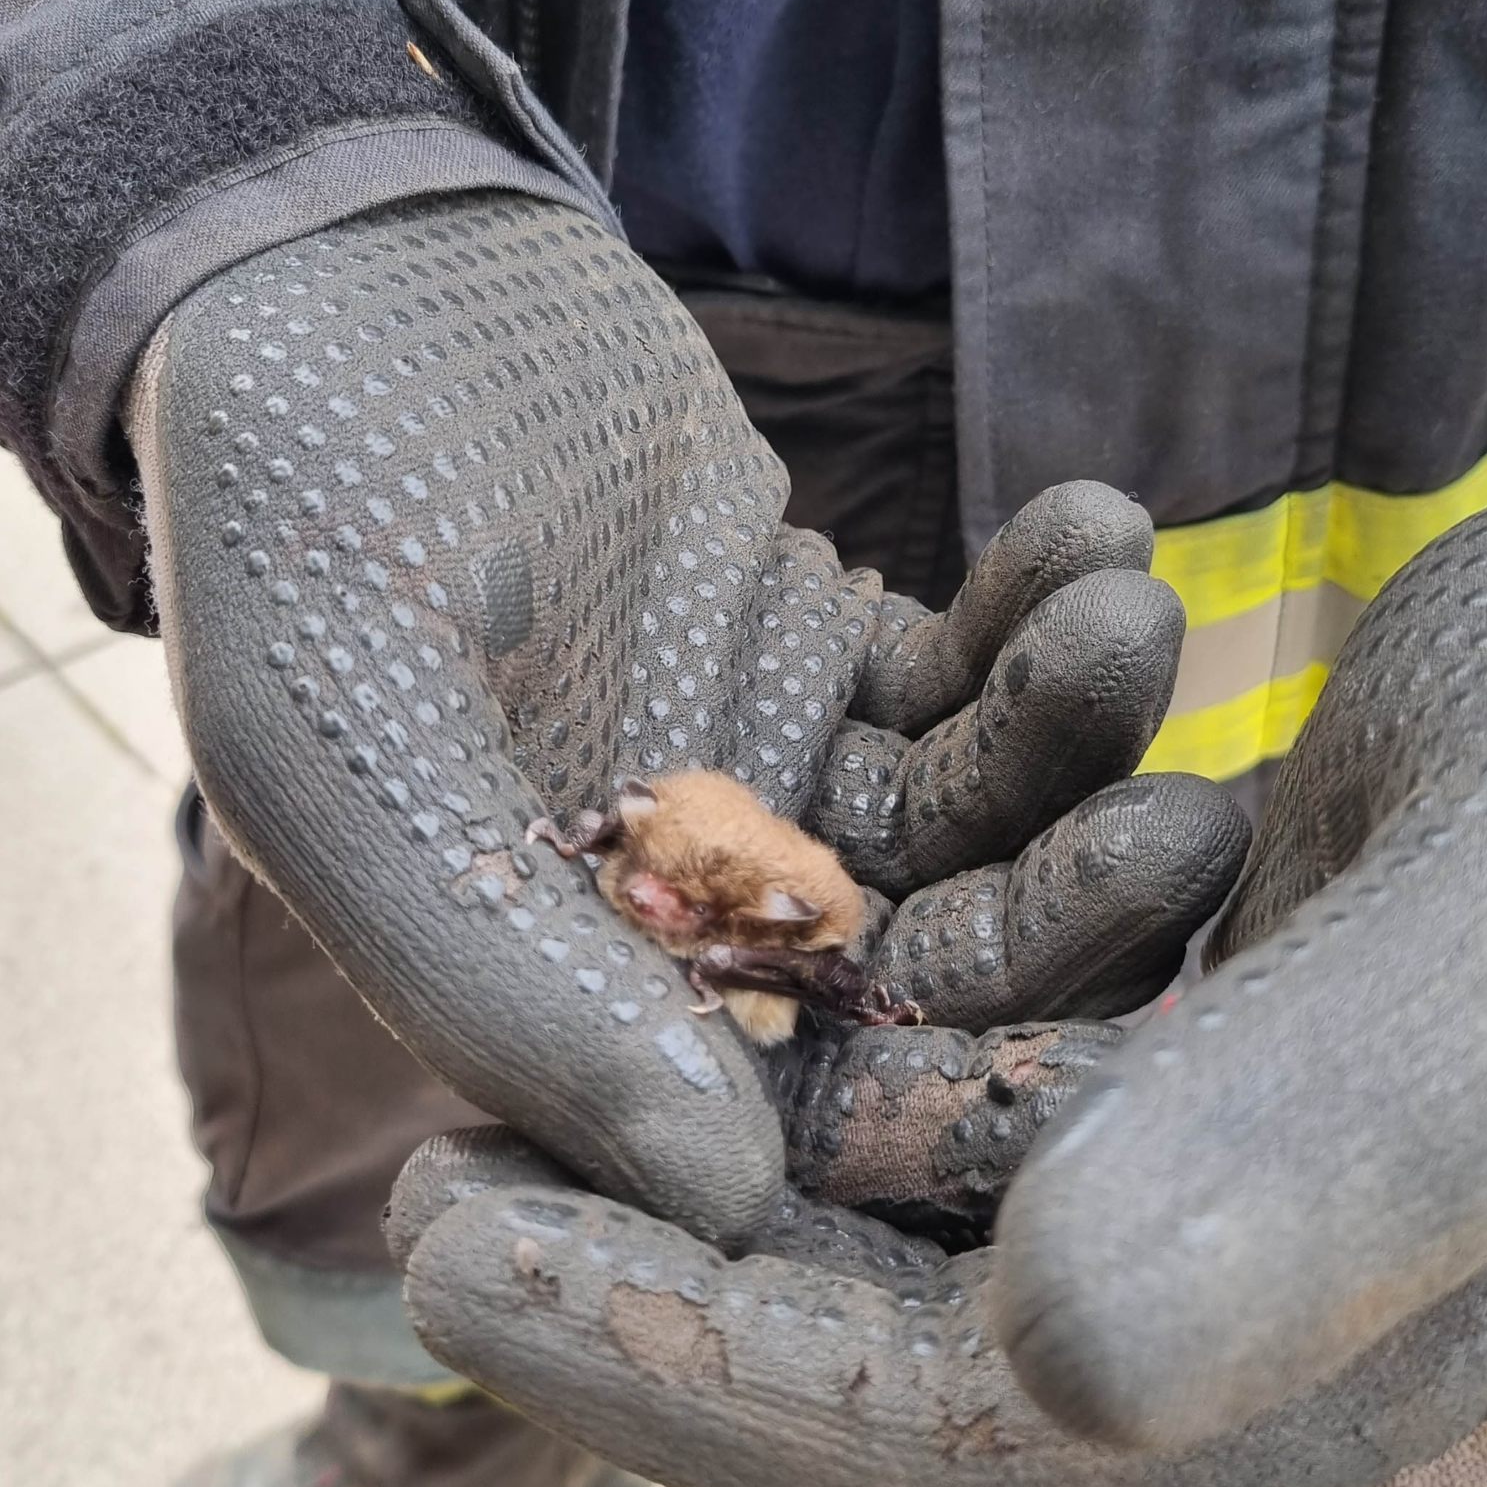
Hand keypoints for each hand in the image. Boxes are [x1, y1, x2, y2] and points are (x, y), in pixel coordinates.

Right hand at [129, 189, 1244, 1241]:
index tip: (1090, 1021)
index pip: (783, 1100)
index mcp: (572, 995)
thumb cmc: (303, 521)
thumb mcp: (348, 758)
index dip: (944, 1080)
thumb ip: (506, 981)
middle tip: (1183, 829)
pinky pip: (967, 665)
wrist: (350, 280)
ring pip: (969, 812)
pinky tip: (1101, 528)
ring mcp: (778, 774)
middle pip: (919, 961)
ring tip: (1133, 623)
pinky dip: (1034, 610)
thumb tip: (727, 1206)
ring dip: (1069, 734)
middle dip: (1055, 904)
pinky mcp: (832, 649)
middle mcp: (689, 915)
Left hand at [388, 473, 1486, 1486]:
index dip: (705, 1379)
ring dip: (726, 1180)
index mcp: (1411, 1387)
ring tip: (528, 1090)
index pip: (988, 1461)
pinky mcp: (1205, 1101)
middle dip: (671, 1302)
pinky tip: (718, 983)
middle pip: (920, 1388)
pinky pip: (972, 1123)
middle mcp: (1310, 1349)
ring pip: (918, 1262)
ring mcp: (1250, 1229)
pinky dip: (837, 1061)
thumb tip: (1064, 1360)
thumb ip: (1363, 1119)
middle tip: (444, 1182)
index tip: (464, 1250)